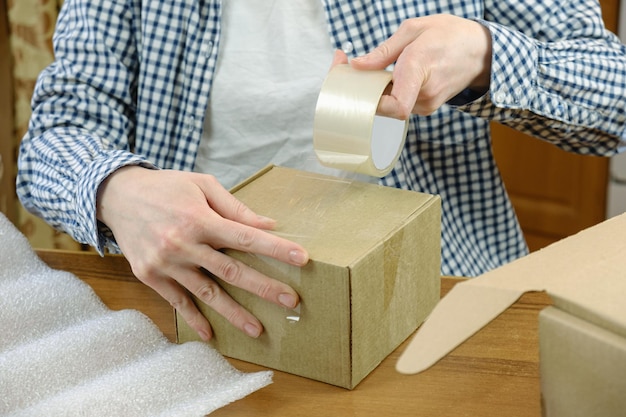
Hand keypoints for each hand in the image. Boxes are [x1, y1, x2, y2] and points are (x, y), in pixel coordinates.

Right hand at [96, 166, 308, 340]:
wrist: (117, 196)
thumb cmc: (166, 187)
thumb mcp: (201, 185)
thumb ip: (234, 207)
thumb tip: (267, 224)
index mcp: (199, 218)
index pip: (245, 236)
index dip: (275, 248)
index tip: (301, 258)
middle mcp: (183, 243)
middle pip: (231, 270)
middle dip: (264, 287)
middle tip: (291, 301)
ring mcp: (166, 263)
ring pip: (207, 293)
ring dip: (234, 313)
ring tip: (258, 329)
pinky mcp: (151, 276)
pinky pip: (177, 302)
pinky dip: (194, 319)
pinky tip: (210, 334)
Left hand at [333, 14, 491, 118]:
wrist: (481, 52)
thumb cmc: (449, 35)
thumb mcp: (414, 29)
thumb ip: (383, 51)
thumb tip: (357, 65)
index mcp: (419, 69)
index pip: (395, 105)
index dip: (372, 102)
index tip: (357, 83)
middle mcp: (424, 94)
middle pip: (383, 104)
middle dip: (363, 88)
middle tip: (345, 65)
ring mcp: (426, 104)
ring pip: (390, 104)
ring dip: (376, 88)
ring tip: (373, 68)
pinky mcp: (426, 107)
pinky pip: (399, 103)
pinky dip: (388, 91)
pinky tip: (388, 75)